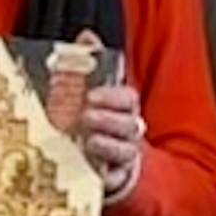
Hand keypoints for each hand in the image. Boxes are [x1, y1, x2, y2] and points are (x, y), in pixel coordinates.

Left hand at [62, 46, 144, 201]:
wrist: (104, 159)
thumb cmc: (97, 119)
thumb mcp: (92, 90)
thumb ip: (91, 63)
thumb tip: (86, 36)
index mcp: (125, 108)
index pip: (128, 98)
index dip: (112, 97)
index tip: (91, 96)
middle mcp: (129, 131)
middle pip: (128, 124)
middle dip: (107, 119)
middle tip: (85, 116)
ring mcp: (124, 156)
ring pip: (125, 151)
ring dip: (107, 145)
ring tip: (88, 140)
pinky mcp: (116, 179)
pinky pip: (116, 179)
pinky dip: (107, 177)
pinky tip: (95, 172)